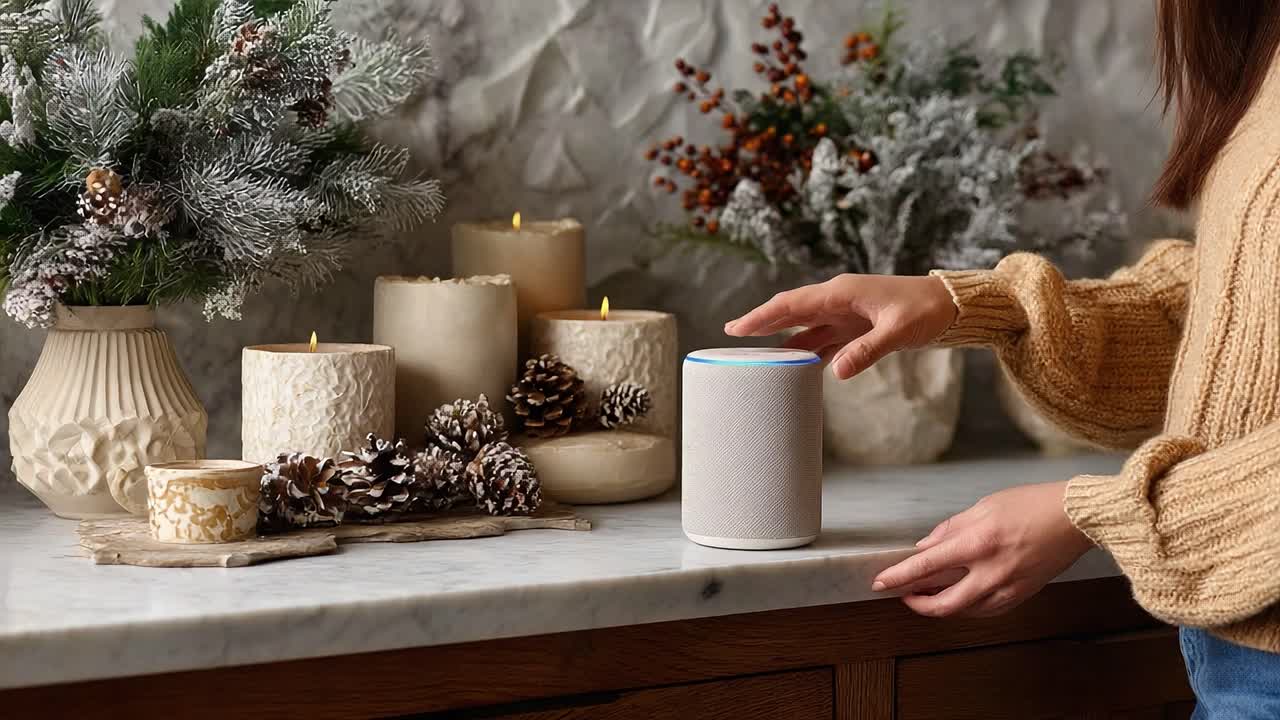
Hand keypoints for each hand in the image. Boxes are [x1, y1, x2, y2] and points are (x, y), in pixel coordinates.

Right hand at [724, 274, 956, 379]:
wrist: (952, 304)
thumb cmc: (927, 310)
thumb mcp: (899, 331)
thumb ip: (867, 350)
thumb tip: (836, 372)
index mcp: (842, 293)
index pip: (792, 305)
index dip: (762, 316)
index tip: (736, 327)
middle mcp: (839, 300)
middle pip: (791, 312)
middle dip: (762, 322)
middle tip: (731, 334)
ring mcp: (847, 313)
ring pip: (805, 327)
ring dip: (782, 339)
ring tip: (757, 354)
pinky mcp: (857, 326)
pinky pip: (824, 338)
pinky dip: (807, 350)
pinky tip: (796, 363)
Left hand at [871, 481, 1093, 617]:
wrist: (1074, 519)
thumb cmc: (1033, 505)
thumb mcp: (984, 506)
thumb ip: (951, 528)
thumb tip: (926, 545)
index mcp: (978, 543)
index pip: (927, 566)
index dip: (900, 576)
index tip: (881, 582)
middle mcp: (991, 571)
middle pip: (943, 604)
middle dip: (917, 603)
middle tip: (904, 594)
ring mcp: (1008, 587)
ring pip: (964, 611)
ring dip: (941, 606)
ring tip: (929, 593)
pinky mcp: (1021, 595)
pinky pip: (986, 611)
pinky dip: (967, 607)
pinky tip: (960, 597)